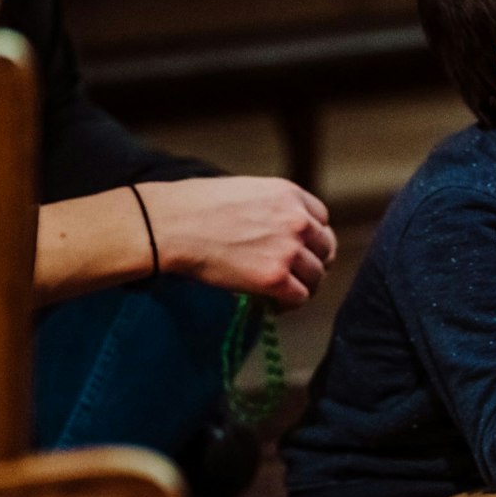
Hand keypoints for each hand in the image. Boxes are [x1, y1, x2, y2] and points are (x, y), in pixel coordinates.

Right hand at [140, 176, 336, 309]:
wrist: (170, 225)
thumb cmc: (194, 206)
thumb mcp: (245, 191)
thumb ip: (270, 208)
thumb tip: (275, 231)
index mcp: (290, 194)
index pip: (321, 220)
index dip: (312, 238)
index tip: (301, 250)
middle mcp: (297, 220)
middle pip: (325, 248)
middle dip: (312, 262)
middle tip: (296, 275)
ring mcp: (289, 249)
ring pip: (315, 276)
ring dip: (302, 286)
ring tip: (284, 294)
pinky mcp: (276, 277)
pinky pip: (299, 297)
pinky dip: (289, 304)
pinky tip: (274, 305)